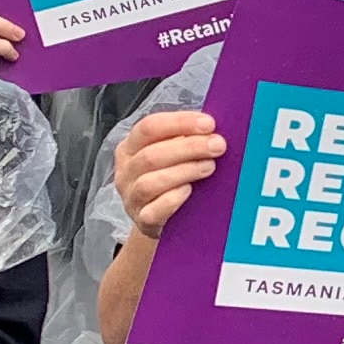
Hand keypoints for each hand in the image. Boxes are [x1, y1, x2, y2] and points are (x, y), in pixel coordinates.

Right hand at [114, 109, 224, 239]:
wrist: (163, 216)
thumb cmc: (171, 177)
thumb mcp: (172, 153)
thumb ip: (186, 138)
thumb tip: (213, 129)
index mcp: (130, 147)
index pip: (149, 128)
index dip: (179, 123)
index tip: (209, 124)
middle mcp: (126, 171)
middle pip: (151, 155)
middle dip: (189, 147)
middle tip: (217, 145)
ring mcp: (131, 197)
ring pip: (150, 182)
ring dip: (184, 171)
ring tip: (209, 166)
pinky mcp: (142, 220)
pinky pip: (153, 211)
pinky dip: (172, 200)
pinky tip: (189, 191)